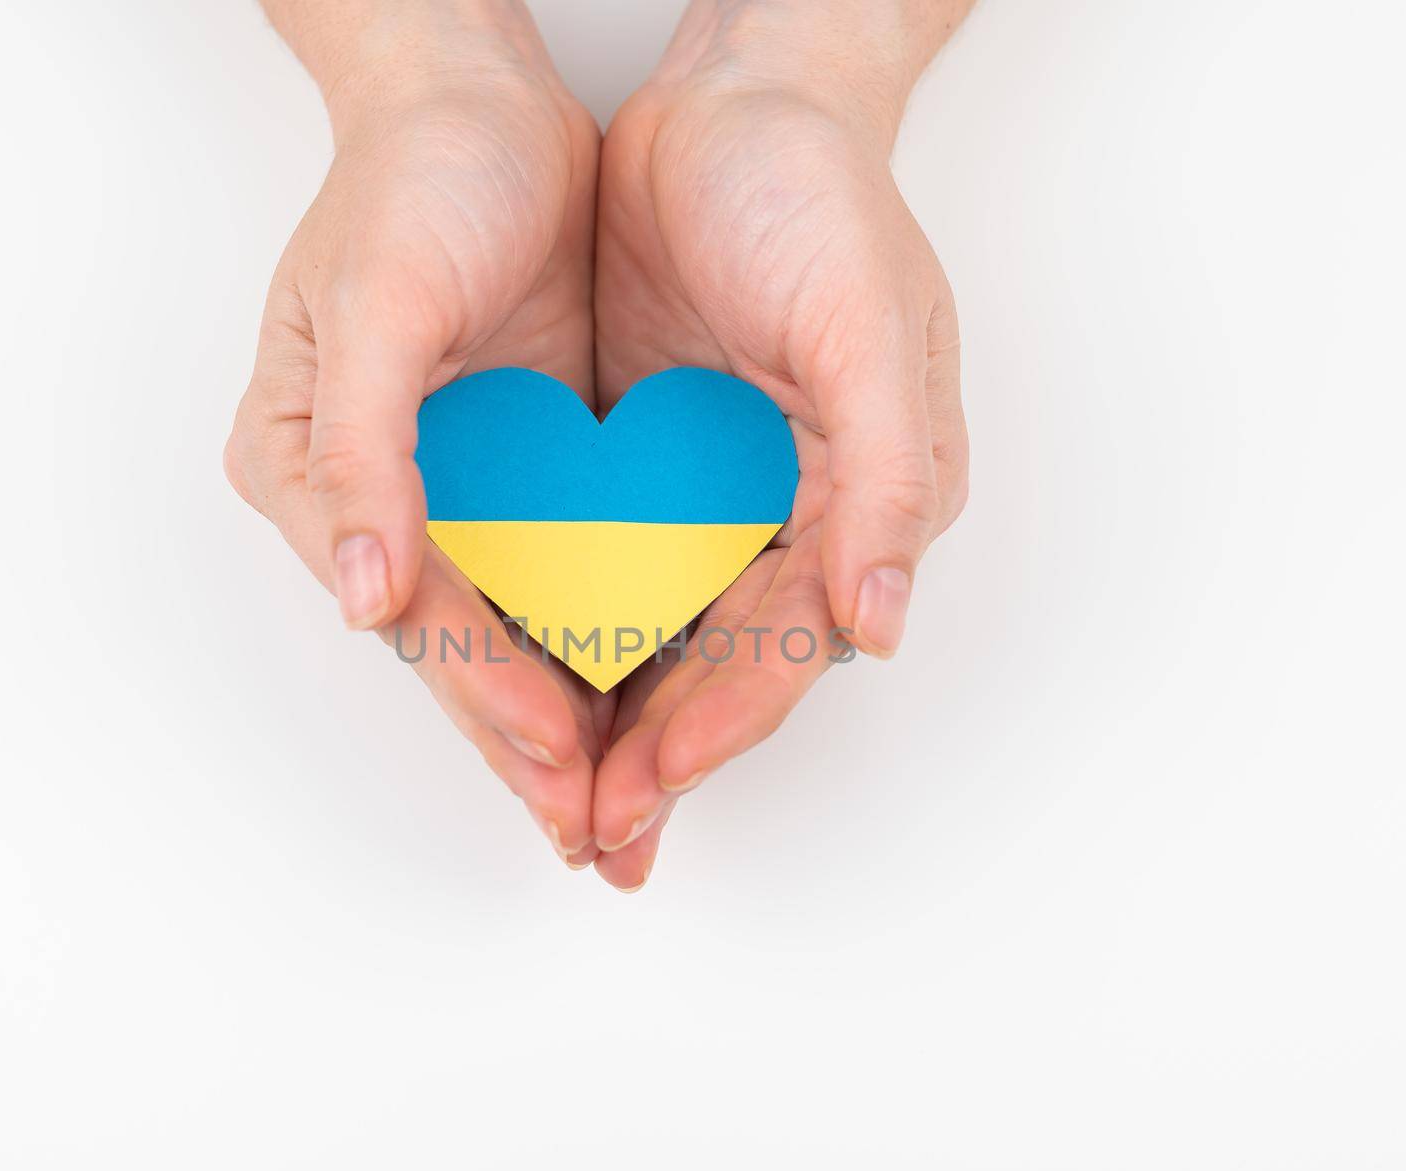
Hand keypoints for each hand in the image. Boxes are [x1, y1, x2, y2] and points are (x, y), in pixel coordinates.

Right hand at [227, 2, 628, 866]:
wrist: (480, 105)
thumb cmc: (411, 180)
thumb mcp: (374, 300)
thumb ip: (361, 452)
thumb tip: (359, 592)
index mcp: (314, 475)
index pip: (417, 612)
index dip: (486, 689)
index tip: (560, 753)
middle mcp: (384, 504)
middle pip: (468, 648)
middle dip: (536, 748)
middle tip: (604, 839)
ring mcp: (460, 492)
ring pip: (526, 632)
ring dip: (580, 720)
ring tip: (634, 808)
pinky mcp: (527, 471)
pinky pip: (572, 577)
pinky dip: (612, 641)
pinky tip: (658, 699)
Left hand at [589, 1, 970, 888]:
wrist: (733, 102)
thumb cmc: (820, 196)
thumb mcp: (869, 324)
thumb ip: (881, 478)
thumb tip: (880, 627)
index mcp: (861, 502)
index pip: (786, 645)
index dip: (719, 725)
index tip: (644, 786)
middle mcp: (791, 517)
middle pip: (718, 665)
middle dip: (657, 752)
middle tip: (589, 833)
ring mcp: (714, 495)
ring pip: (656, 635)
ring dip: (610, 718)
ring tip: (554, 795)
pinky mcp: (647, 465)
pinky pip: (604, 566)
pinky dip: (569, 628)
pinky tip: (524, 680)